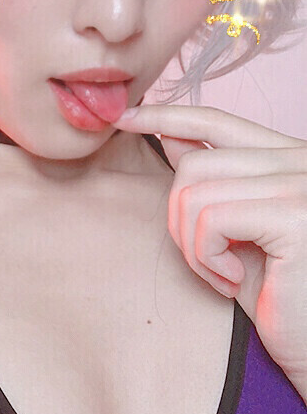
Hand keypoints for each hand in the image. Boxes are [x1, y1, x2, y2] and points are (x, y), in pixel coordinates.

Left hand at [111, 103, 306, 400]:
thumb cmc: (281, 299)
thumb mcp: (234, 235)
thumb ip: (210, 184)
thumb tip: (169, 136)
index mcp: (290, 158)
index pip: (218, 121)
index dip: (167, 114)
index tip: (125, 118)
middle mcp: (302, 160)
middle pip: (194, 165)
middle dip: (181, 222)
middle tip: (210, 264)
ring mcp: (302, 182)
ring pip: (194, 193)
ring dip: (194, 247)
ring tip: (225, 276)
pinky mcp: (296, 215)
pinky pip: (210, 220)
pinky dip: (207, 258)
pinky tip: (234, 281)